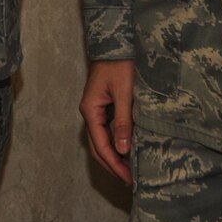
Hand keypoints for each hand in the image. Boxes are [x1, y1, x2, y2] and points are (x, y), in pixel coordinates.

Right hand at [80, 59, 135, 184]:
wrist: (116, 42)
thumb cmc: (120, 64)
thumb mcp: (124, 94)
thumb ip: (123, 122)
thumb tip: (122, 151)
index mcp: (91, 111)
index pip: (101, 146)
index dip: (114, 164)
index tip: (128, 178)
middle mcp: (90, 113)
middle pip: (98, 147)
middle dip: (112, 165)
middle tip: (130, 180)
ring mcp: (97, 109)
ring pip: (102, 140)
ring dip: (115, 156)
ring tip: (130, 169)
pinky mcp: (105, 105)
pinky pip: (109, 130)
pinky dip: (117, 143)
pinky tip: (129, 149)